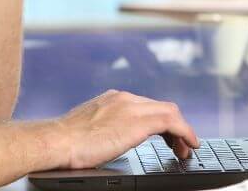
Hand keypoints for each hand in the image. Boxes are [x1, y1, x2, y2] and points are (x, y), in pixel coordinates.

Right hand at [52, 90, 198, 169]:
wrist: (58, 141)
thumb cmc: (66, 142)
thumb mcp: (88, 129)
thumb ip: (103, 128)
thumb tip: (106, 141)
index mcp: (112, 100)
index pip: (145, 106)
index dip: (159, 122)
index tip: (165, 137)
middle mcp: (124, 98)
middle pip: (160, 107)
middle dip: (173, 127)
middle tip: (178, 146)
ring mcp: (131, 107)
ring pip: (169, 112)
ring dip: (181, 131)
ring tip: (185, 149)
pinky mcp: (138, 121)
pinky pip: (172, 121)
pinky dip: (185, 131)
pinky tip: (190, 144)